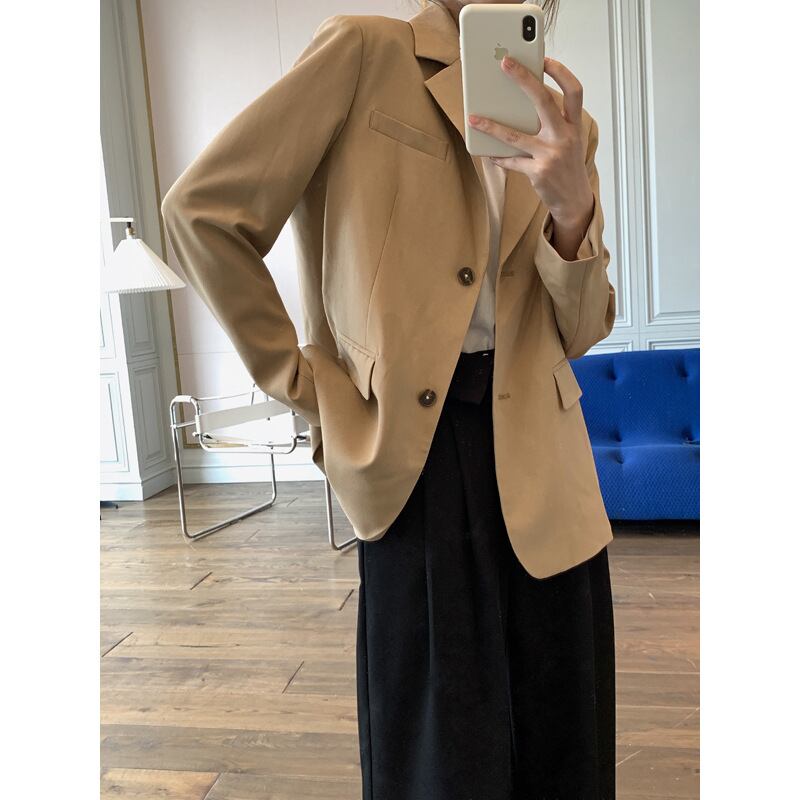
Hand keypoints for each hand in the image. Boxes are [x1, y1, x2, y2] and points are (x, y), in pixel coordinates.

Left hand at [467, 56, 593, 255]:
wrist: (574, 200)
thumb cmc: (567, 165)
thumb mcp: (569, 141)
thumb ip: (553, 123)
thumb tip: (521, 105)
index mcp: (574, 126)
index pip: (574, 91)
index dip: (561, 72)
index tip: (544, 59)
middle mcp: (565, 137)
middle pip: (543, 101)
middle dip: (524, 79)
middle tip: (505, 64)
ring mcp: (551, 155)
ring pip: (516, 136)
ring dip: (492, 126)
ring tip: (474, 119)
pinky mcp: (538, 172)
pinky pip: (512, 161)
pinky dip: (498, 157)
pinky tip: (488, 153)